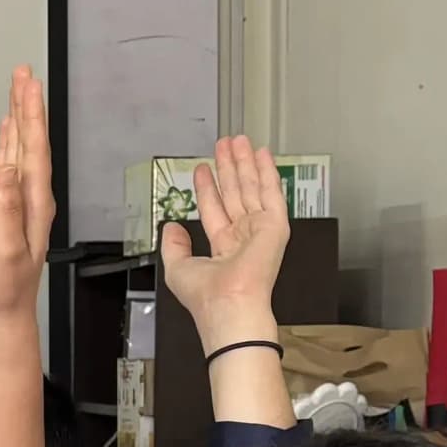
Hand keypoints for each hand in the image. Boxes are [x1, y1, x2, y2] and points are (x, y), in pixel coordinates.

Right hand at [0, 62, 52, 329]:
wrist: (1, 308)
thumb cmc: (6, 286)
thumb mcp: (6, 249)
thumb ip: (7, 210)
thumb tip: (5, 172)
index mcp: (34, 201)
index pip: (34, 149)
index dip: (30, 116)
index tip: (26, 86)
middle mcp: (31, 195)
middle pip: (31, 140)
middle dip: (27, 105)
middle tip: (23, 73)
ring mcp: (18, 198)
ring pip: (20, 147)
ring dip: (19, 117)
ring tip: (17, 88)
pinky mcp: (3, 205)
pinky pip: (8, 163)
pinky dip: (7, 142)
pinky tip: (6, 130)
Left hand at [157, 134, 291, 341]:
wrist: (228, 305)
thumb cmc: (205, 296)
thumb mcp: (178, 268)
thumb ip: (174, 245)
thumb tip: (171, 227)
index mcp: (223, 248)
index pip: (215, 209)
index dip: (208, 187)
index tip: (202, 168)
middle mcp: (243, 237)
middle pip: (234, 193)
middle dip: (229, 168)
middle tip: (225, 144)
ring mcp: (260, 230)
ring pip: (251, 188)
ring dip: (245, 163)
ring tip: (238, 141)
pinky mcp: (275, 226)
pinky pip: (272, 193)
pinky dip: (268, 172)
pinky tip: (263, 155)